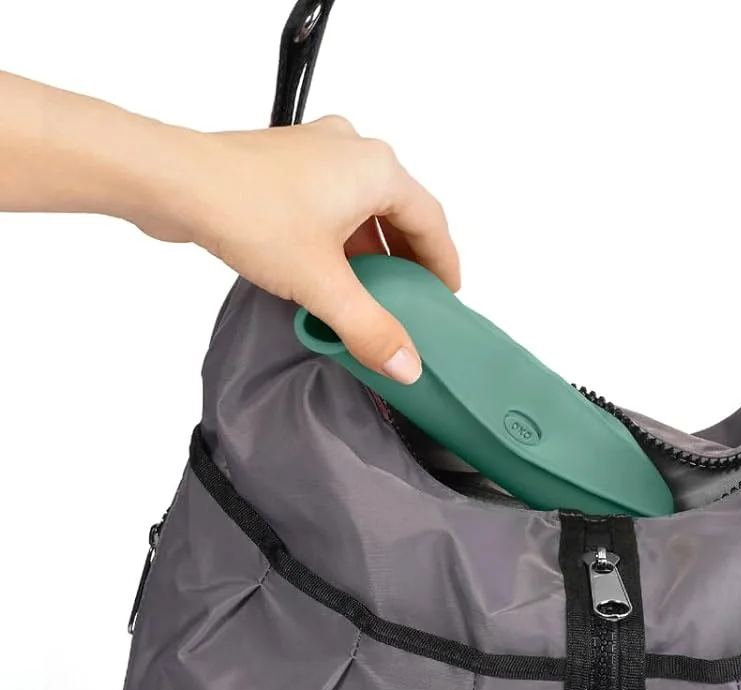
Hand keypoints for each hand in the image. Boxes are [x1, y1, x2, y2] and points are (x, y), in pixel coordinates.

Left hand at [137, 116, 459, 382]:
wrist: (172, 181)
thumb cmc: (248, 210)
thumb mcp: (323, 285)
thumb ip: (370, 330)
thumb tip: (406, 366)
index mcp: (377, 168)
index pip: (431, 222)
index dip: (443, 264)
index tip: (446, 296)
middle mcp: (350, 150)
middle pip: (398, 212)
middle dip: (406, 259)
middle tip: (410, 300)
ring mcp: (314, 152)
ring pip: (361, 207)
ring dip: (369, 251)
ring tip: (368, 295)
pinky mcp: (282, 165)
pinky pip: (329, 204)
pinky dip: (338, 239)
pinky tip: (327, 276)